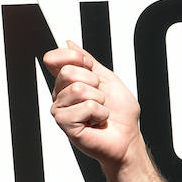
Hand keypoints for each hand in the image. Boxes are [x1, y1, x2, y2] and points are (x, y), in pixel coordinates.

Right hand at [47, 42, 142, 169]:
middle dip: (93, 83)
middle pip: (68, 72)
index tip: (91, 69)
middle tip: (100, 98)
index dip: (75, 58)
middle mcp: (60, 95)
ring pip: (78, 89)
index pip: (53, 57)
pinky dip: (99, 113)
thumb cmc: (120, 113)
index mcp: (68, 82)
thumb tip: (68, 44)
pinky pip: (85, 107)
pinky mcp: (65, 124)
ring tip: (100, 111)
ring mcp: (60, 110)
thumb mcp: (107, 78)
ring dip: (99, 100)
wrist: (127, 137)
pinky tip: (97, 122)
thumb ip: (87, 60)